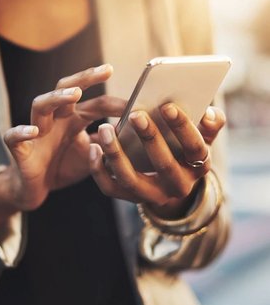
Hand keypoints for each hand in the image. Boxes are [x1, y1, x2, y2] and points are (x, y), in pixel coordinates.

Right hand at [0, 64, 125, 223]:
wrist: (34, 189)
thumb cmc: (62, 167)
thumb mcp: (93, 156)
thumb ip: (109, 144)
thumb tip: (137, 136)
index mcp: (72, 119)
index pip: (96, 103)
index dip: (116, 103)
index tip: (139, 102)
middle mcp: (54, 119)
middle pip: (65, 89)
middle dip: (84, 78)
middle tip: (106, 70)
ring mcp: (35, 132)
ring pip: (40, 105)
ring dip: (57, 98)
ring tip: (75, 94)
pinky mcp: (19, 149)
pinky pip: (14, 136)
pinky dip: (22, 132)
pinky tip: (34, 131)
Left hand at [89, 103, 225, 217]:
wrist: (169, 183)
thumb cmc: (182, 150)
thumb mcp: (200, 139)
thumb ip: (209, 125)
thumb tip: (211, 113)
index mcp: (197, 168)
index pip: (194, 148)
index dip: (183, 127)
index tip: (168, 106)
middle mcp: (177, 186)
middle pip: (163, 165)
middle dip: (150, 138)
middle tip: (135, 114)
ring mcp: (151, 195)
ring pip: (130, 179)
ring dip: (116, 153)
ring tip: (104, 128)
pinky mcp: (128, 198)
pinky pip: (109, 188)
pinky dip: (98, 169)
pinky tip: (93, 147)